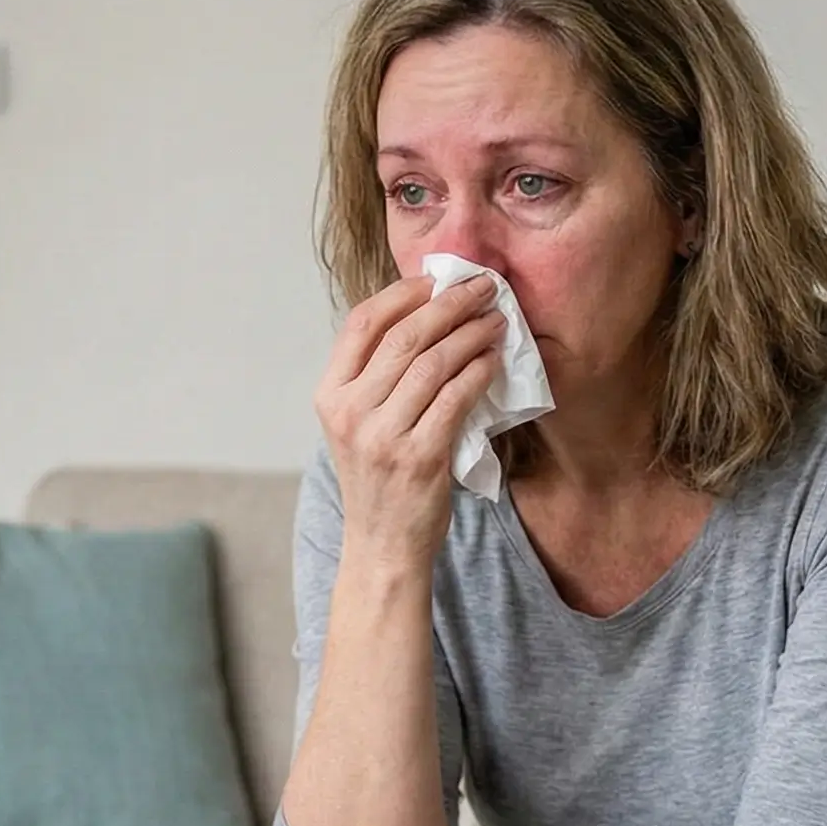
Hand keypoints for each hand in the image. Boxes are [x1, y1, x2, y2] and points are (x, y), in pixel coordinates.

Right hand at [314, 273, 505, 570]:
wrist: (382, 546)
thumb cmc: (378, 480)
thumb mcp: (358, 425)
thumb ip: (376, 377)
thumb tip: (425, 317)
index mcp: (330, 395)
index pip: (362, 323)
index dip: (402, 293)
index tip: (436, 279)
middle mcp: (350, 411)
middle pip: (404, 336)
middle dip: (449, 304)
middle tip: (483, 287)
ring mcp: (383, 435)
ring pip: (433, 362)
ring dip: (471, 334)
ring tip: (496, 320)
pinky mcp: (419, 456)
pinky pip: (456, 397)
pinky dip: (479, 371)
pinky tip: (494, 359)